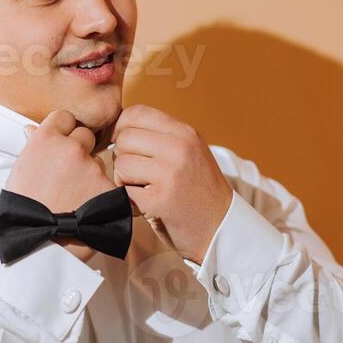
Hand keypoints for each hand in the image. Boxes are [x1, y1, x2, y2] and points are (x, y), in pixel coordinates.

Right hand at [5, 109, 136, 262]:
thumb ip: (33, 148)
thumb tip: (32, 129)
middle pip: (86, 136)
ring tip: (75, 200)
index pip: (65, 117)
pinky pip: (110, 186)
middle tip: (69, 177)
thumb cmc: (23, 213)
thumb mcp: (20, 173)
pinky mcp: (110, 189)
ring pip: (99, 163)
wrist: (39, 247)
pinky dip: (102, 196)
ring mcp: (92, 168)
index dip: (65, 132)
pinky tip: (88, 211)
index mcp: (45, 139)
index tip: (62, 147)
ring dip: (92, 175)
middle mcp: (71, 148)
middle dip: (80, 151)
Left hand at [111, 105, 233, 263]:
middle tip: (137, 175)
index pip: (135, 113)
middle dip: (123, 158)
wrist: (221, 229)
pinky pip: (124, 191)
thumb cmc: (198, 193)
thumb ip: (162, 137)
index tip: (128, 148)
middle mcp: (180, 148)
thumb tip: (121, 126)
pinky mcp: (160, 200)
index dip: (122, 130)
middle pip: (124, 138)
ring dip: (124, 181)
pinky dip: (129, 201)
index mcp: (185, 133)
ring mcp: (170, 174)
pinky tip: (146, 206)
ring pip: (121, 164)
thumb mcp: (189, 153)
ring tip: (143, 190)